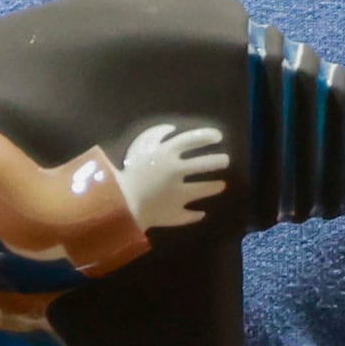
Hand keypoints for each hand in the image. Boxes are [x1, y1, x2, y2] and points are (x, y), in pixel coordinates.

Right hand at [109, 119, 229, 234]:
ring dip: (214, 186)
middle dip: (218, 161)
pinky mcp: (175, 213)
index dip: (207, 136)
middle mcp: (177, 172)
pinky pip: (189, 215)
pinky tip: (201, 214)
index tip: (218, 137)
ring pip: (202, 189)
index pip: (193, 140)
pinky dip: (195, 215)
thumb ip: (155, 136)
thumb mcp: (138, 147)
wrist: (119, 202)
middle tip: (225, 160)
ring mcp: (179, 194)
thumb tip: (171, 130)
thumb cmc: (126, 170)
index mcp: (167, 154)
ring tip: (221, 185)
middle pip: (204, 164)